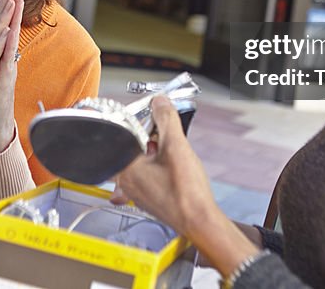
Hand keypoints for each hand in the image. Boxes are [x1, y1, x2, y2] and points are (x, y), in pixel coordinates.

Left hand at [111, 96, 259, 276]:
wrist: (199, 221)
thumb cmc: (185, 193)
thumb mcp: (176, 146)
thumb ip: (166, 119)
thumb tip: (159, 102)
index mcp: (124, 169)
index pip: (125, 135)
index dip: (142, 124)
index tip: (155, 118)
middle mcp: (126, 183)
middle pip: (133, 148)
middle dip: (152, 139)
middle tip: (167, 138)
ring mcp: (137, 193)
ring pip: (142, 162)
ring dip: (156, 154)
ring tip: (174, 156)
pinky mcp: (150, 199)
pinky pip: (149, 176)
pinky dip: (160, 168)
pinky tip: (175, 170)